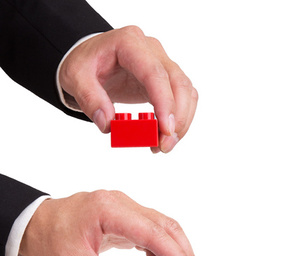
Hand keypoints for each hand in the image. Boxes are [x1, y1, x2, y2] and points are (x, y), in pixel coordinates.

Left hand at [20, 191, 197, 255]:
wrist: (37, 224)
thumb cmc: (51, 239)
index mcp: (109, 210)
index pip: (153, 233)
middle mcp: (122, 204)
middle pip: (166, 227)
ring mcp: (125, 209)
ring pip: (163, 229)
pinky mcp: (126, 218)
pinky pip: (152, 233)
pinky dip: (160, 253)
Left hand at [58, 27, 197, 152]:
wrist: (89, 60)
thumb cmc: (84, 65)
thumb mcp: (75, 78)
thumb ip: (90, 100)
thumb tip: (108, 125)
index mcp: (129, 43)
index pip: (155, 73)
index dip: (165, 102)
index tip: (165, 130)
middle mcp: (151, 50)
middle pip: (178, 82)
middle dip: (177, 118)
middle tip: (164, 146)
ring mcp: (161, 63)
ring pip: (185, 91)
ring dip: (181, 122)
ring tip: (162, 145)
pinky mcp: (165, 80)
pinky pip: (182, 98)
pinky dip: (178, 120)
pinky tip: (163, 136)